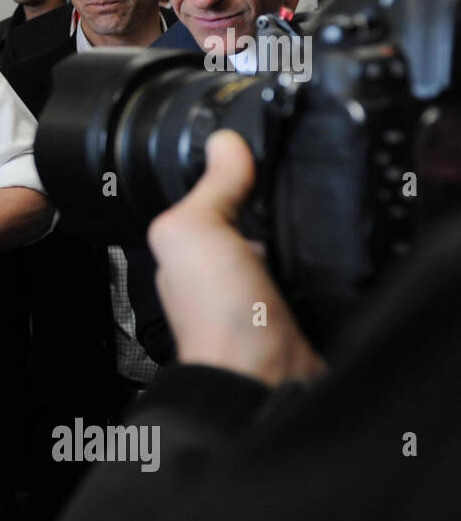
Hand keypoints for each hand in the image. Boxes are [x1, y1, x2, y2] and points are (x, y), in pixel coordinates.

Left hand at [146, 130, 325, 387]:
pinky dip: (326, 265)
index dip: (235, 176)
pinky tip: (330, 257)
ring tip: (312, 218)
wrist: (262, 377)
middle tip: (292, 187)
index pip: (215, 201)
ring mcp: (263, 297)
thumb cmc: (217, 317)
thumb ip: (208, 188)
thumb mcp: (195, 232)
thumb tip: (225, 143)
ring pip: (289, 247)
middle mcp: (223, 276)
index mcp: (191, 254)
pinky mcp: (301, 314)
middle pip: (256, 222)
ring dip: (303, 236)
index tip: (259, 152)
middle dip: (274, 206)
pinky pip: (317, 275)